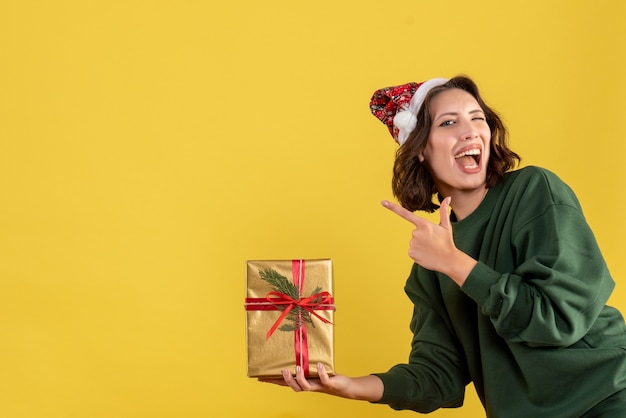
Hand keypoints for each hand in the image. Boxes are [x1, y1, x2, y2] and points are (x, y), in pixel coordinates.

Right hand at [259, 363, 382, 400]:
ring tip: (297, 367)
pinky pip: (324, 379)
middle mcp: (308, 386)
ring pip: (305, 386)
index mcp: (302, 382)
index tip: (260, 378)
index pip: (284, 383)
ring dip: (300, 378)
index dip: (273, 381)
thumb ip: (304, 362)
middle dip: (286, 380)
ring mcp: (318, 386)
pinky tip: (319, 365)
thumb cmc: (326, 376)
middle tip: (282, 371)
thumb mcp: (312, 369)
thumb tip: (294, 348)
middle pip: (293, 386)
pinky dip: (321, 373)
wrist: (344, 386)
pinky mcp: (329, 384)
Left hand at [382, 197, 475, 285]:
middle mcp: (416, 233)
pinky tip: (426, 254)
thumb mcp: (446, 226)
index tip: (383, 202)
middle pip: (415, 232)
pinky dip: (418, 252)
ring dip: (421, 245)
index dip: (393, 207)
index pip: (405, 214)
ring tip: (431, 249)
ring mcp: (412, 244)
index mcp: (424, 224)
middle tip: (433, 242)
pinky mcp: (411, 253)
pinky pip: (412, 250)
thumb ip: (444, 211)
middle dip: (423, 236)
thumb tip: (448, 198)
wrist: (449, 260)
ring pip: (413, 242)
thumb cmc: (447, 242)